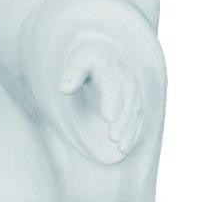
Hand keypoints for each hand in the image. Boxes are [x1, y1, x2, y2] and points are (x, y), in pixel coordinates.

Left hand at [60, 35, 143, 155]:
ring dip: (128, 131)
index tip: (108, 118)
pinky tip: (125, 148)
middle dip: (121, 121)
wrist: (108, 53)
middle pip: (127, 103)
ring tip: (120, 147)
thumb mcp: (79, 60)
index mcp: (113, 69)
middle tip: (112, 137)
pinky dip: (132, 134)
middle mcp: (127, 81)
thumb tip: (63, 88)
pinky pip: (137, 119)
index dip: (112, 102)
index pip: (114, 87)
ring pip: (134, 113)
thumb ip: (73, 73)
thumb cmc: (89, 59)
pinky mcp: (135, 104)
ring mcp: (133, 93)